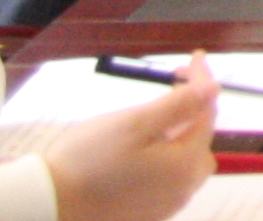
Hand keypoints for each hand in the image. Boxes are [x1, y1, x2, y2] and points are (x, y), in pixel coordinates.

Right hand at [40, 54, 216, 220]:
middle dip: (193, 110)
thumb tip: (214, 88)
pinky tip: (142, 148)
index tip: (194, 56)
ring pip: (185, 162)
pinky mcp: (145, 215)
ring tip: (157, 116)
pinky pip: (167, 180)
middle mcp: (183, 191)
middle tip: (173, 85)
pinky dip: (164, 158)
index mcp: (186, 165)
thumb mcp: (134, 124)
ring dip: (179, 136)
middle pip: (200, 141)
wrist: (48, 207)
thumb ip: (179, 105)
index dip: (201, 83)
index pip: (206, 114)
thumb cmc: (88, 162)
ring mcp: (164, 207)